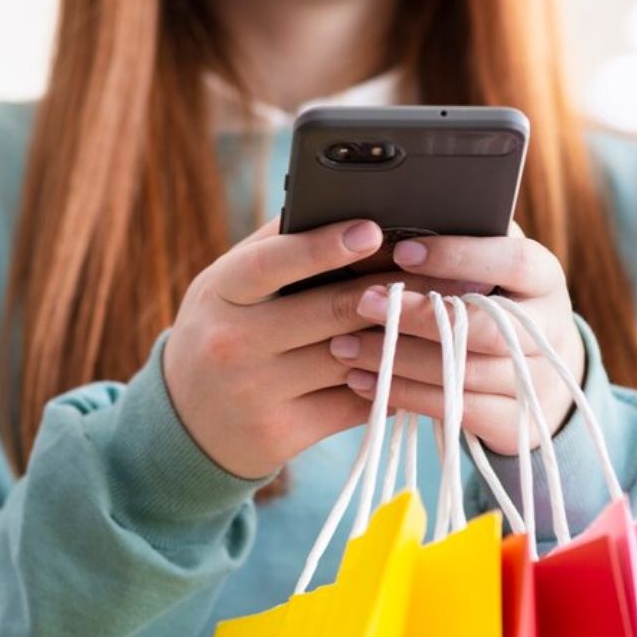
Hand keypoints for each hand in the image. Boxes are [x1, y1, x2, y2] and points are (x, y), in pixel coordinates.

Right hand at [164, 217, 476, 478]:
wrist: (185, 424)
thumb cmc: (224, 331)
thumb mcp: (228, 285)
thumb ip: (277, 247)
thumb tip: (343, 202)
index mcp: (222, 292)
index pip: (272, 263)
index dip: (324, 246)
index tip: (372, 229)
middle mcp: (233, 342)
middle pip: (332, 311)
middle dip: (398, 289)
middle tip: (449, 272)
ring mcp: (257, 393)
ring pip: (353, 358)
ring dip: (408, 338)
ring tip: (451, 315)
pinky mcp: (282, 434)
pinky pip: (355, 404)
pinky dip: (393, 383)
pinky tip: (422, 364)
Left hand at [326, 225, 585, 454]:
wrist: (540, 374)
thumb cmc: (493, 300)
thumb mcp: (489, 265)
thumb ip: (460, 240)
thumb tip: (394, 214)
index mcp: (544, 278)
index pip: (513, 261)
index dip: (458, 256)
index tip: (402, 252)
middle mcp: (550, 330)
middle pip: (484, 326)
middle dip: (418, 315)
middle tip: (362, 302)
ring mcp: (538, 381)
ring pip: (462, 373)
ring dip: (397, 359)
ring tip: (344, 345)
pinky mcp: (516, 424)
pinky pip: (454, 411)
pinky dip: (404, 396)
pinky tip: (361, 381)